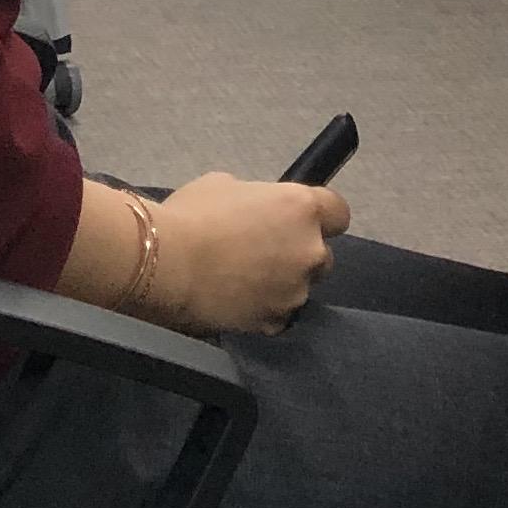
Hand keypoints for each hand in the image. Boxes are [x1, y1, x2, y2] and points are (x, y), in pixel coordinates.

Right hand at [151, 172, 349, 334]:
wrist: (168, 263)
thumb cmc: (194, 214)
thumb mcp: (227, 186)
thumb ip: (257, 200)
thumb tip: (257, 211)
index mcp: (302, 208)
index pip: (338, 212)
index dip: (321, 216)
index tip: (301, 220)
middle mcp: (309, 250)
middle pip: (323, 255)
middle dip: (300, 254)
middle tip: (266, 253)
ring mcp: (295, 290)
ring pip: (301, 288)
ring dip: (282, 284)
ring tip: (245, 282)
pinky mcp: (274, 322)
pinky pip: (278, 316)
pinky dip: (264, 310)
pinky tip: (238, 303)